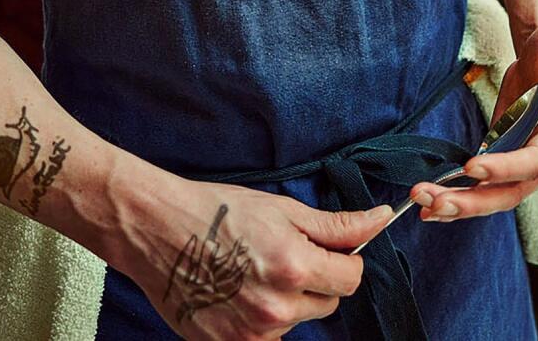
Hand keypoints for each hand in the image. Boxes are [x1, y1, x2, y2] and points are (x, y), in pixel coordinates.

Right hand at [120, 179, 390, 339]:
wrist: (155, 229)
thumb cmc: (217, 211)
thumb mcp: (282, 210)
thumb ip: (336, 225)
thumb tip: (381, 219)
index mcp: (294, 267)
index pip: (351, 279)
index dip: (346, 261)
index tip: (328, 250)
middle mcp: (276, 308)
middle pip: (327, 303)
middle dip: (316, 280)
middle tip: (282, 254)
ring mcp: (251, 333)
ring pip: (297, 320)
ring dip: (288, 301)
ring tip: (252, 271)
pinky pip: (267, 337)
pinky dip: (261, 318)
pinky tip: (238, 292)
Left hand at [408, 17, 537, 222]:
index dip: (507, 167)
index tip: (472, 166)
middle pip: (514, 190)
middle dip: (476, 201)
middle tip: (437, 202)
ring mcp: (527, 162)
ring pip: (496, 195)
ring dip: (461, 204)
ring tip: (424, 206)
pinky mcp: (507, 159)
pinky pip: (485, 186)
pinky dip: (459, 195)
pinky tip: (431, 202)